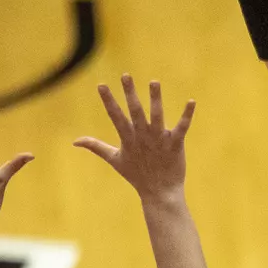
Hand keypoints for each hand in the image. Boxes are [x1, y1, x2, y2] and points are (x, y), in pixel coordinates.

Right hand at [74, 76, 194, 204]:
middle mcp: (143, 136)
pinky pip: (182, 127)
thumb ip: (96, 146)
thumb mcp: (115, 159)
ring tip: (154, 82)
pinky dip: (187, 115)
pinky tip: (191, 102)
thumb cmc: (137, 175)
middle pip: (135, 111)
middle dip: (130, 93)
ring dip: (155, 99)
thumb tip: (75, 141)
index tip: (102, 85)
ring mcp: (159, 140)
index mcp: (128, 138)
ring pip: (157, 115)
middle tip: (126, 75)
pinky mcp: (175, 144)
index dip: (109, 100)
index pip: (115, 116)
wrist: (159, 193)